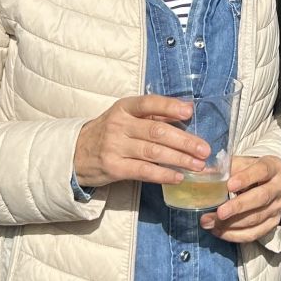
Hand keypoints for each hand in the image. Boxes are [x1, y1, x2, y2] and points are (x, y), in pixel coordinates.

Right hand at [73, 95, 210, 188]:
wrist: (77, 153)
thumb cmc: (109, 132)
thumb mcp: (125, 116)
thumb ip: (152, 115)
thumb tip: (186, 111)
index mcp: (124, 108)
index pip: (149, 103)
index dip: (170, 107)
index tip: (189, 112)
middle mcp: (119, 125)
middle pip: (156, 131)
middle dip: (184, 141)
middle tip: (204, 149)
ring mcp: (115, 147)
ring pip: (153, 152)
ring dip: (179, 159)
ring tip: (198, 165)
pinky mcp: (114, 167)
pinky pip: (143, 171)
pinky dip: (163, 175)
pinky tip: (178, 177)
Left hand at [201, 155, 280, 243]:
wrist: (263, 184)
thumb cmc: (247, 171)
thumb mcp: (239, 164)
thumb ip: (224, 168)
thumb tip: (203, 174)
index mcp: (273, 166)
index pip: (262, 170)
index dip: (246, 178)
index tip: (229, 185)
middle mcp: (280, 186)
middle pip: (261, 198)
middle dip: (238, 207)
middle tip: (219, 212)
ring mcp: (278, 207)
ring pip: (256, 219)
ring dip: (230, 224)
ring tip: (209, 222)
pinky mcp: (273, 223)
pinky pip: (254, 234)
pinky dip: (234, 235)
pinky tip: (218, 231)